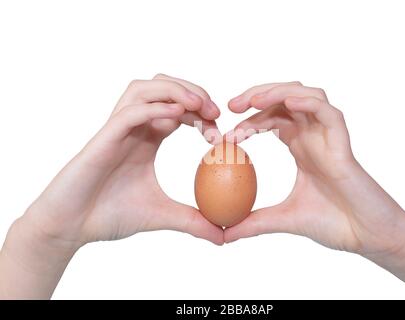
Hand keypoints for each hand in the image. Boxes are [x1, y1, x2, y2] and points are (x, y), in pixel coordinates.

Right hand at [25, 74, 223, 247]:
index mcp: (148, 138)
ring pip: (144, 89)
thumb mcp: (161, 215)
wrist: (71, 226)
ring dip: (175, 90)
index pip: (179, 109)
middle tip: (215, 112)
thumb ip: (192, 220)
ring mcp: (117, 130)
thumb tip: (222, 237)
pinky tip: (176, 116)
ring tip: (199, 106)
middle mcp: (134, 128)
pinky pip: (129, 112)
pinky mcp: (103, 138)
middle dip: (193, 92)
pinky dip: (154, 107)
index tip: (220, 133)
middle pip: (164, 88)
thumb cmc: (109, 215)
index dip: (202, 114)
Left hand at [224, 82, 404, 254]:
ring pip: (305, 95)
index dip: (248, 121)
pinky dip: (307, 102)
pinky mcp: (343, 143)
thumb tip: (225, 234)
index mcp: (300, 146)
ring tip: (253, 101)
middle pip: (284, 98)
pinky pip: (327, 111)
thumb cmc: (333, 223)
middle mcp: (313, 135)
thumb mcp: (284, 218)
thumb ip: (255, 222)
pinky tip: (287, 103)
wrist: (367, 236)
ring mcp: (328, 136)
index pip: (271, 118)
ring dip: (278, 92)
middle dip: (256, 96)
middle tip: (231, 105)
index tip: (225, 136)